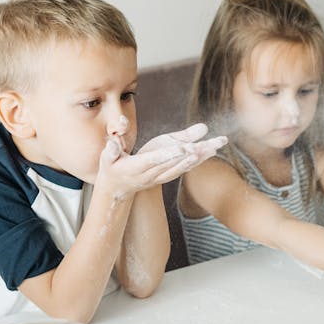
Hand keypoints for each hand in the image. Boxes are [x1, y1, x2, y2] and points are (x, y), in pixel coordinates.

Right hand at [97, 123, 226, 198]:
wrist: (116, 189)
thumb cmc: (110, 169)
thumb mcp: (107, 157)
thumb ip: (113, 147)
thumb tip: (116, 134)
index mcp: (136, 167)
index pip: (155, 160)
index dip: (170, 154)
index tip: (184, 148)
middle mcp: (151, 174)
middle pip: (174, 162)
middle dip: (192, 154)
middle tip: (209, 144)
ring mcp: (160, 176)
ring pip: (182, 166)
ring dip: (200, 157)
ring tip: (216, 146)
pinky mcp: (165, 176)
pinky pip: (183, 168)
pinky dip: (197, 161)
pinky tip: (210, 151)